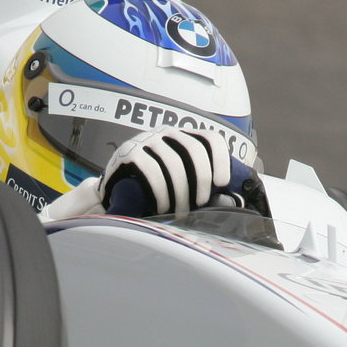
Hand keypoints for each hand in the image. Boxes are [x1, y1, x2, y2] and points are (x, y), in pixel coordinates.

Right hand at [97, 127, 231, 219]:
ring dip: (180, 192)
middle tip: (201, 204)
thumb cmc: (155, 190)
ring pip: (173, 162)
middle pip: (194, 150)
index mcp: (184, 138)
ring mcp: (146, 140)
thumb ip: (204, 190)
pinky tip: (162, 207)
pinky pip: (151, 169)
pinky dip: (160, 191)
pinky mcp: (129, 153)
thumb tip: (231, 201)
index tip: (222, 183)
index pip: (210, 139)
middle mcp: (166, 134)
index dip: (221, 158)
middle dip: (201, 180)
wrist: (115, 190)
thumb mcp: (182, 185)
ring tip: (180, 213)